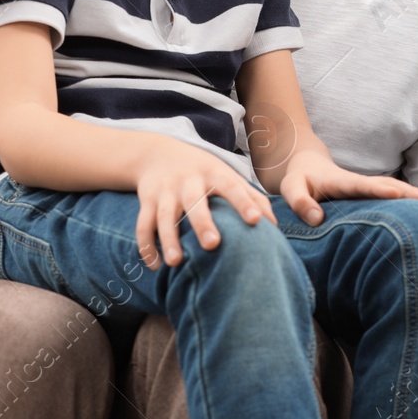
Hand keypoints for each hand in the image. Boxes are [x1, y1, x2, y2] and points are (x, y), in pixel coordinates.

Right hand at [134, 137, 274, 267]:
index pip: (232, 187)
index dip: (244, 203)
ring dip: (169, 239)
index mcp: (214, 174)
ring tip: (176, 262)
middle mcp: (189, 181)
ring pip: (165, 215)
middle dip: (202, 223)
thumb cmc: (203, 171)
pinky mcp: (147, 201)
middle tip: (212, 245)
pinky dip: (147, 246)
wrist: (158, 153)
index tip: (256, 220)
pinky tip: (155, 265)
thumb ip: (252, 197)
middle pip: (194, 201)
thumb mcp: (227, 175)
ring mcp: (166, 191)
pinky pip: (143, 224)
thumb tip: (274, 225)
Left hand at [276, 149, 417, 225]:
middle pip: (387, 186)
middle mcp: (358, 183)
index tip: (396, 195)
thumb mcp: (291, 189)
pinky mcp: (369, 194)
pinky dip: (407, 201)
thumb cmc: (298, 179)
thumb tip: (318, 220)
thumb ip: (300, 203)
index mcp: (340, 182)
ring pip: (393, 189)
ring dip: (412, 196)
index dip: (379, 190)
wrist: (306, 165)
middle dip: (408, 192)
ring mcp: (366, 188)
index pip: (362, 186)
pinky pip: (391, 196)